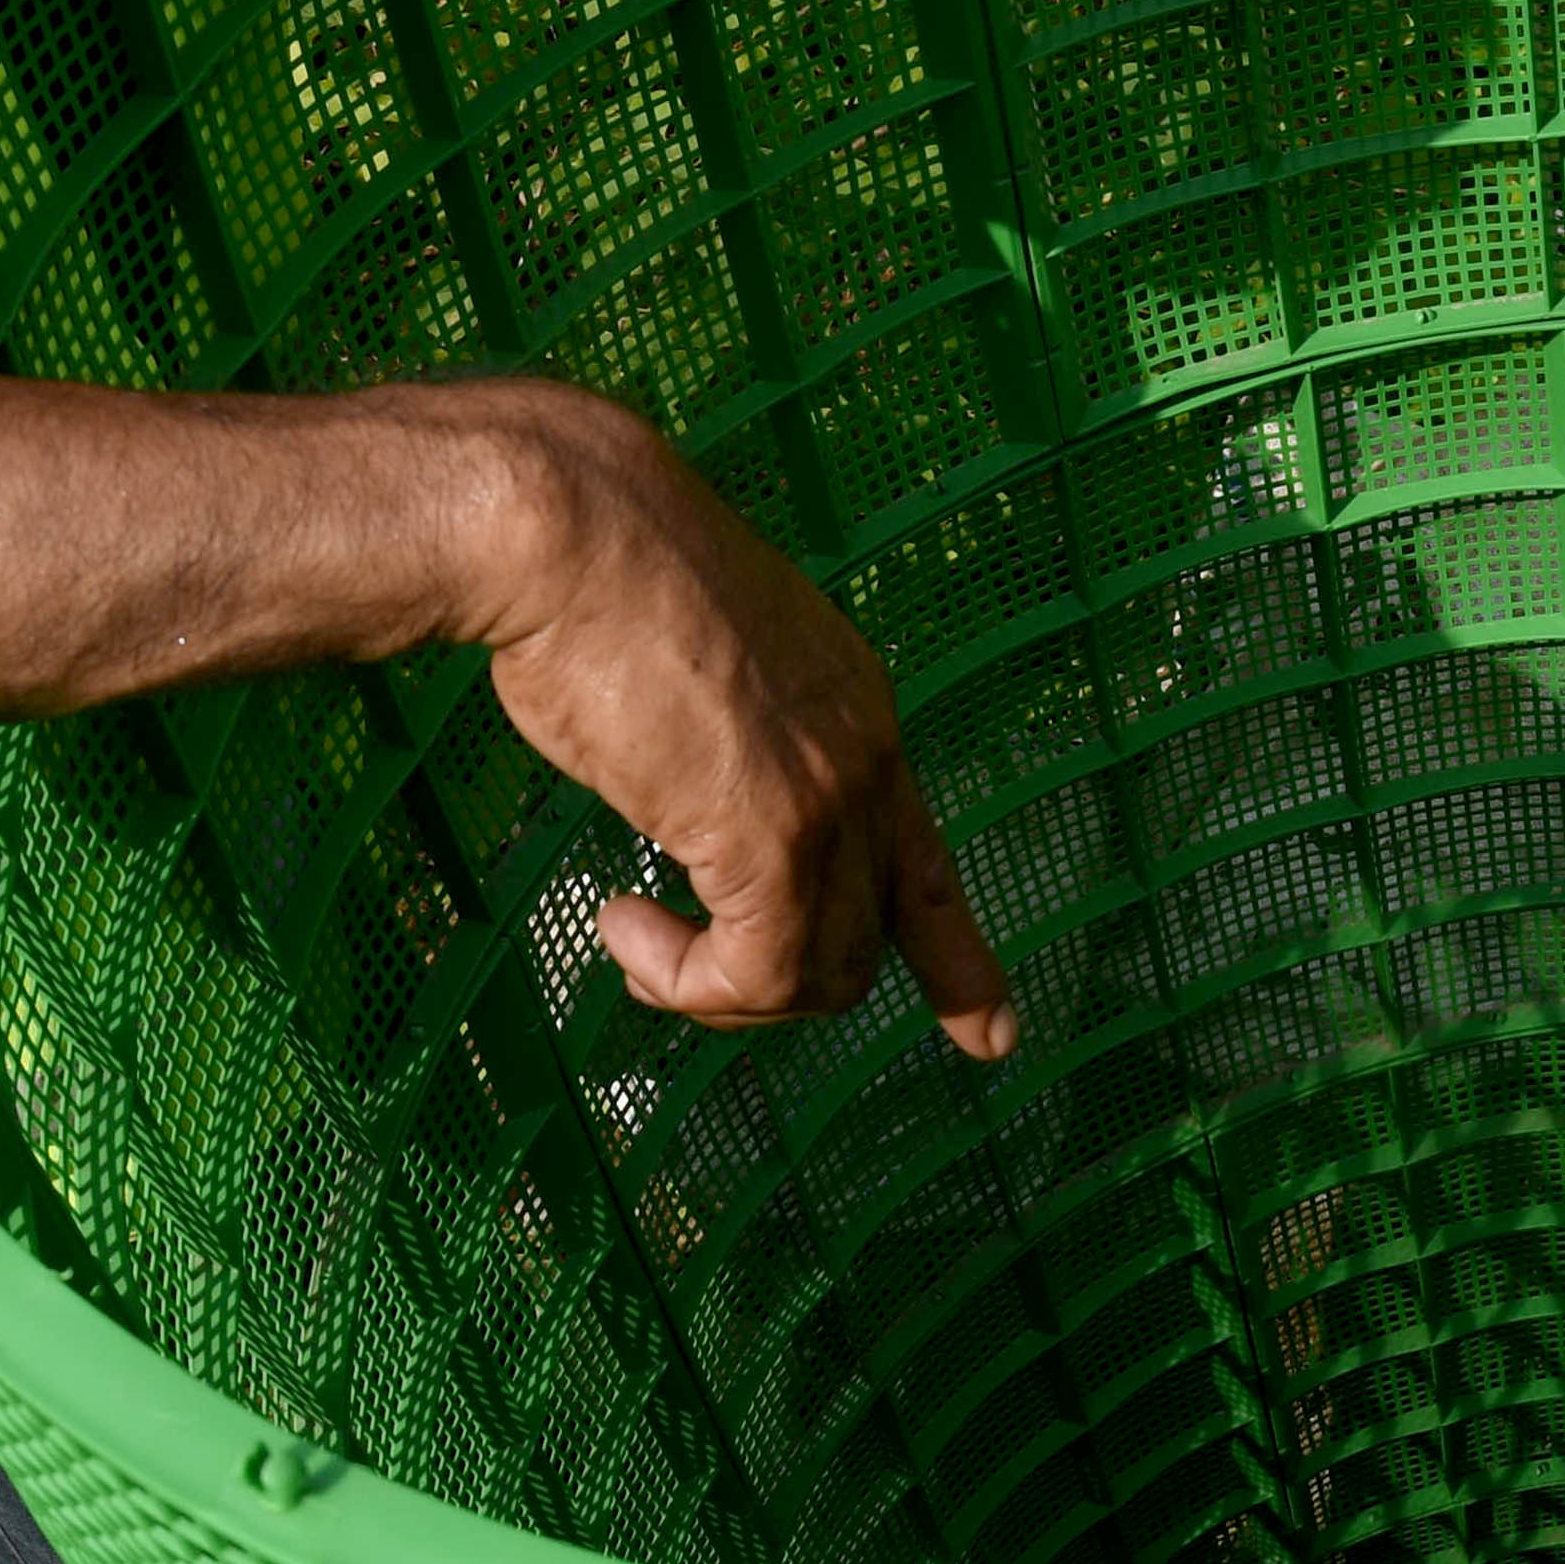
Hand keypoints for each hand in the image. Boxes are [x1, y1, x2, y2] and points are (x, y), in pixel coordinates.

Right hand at [471, 388, 1015, 1059]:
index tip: (995, 1036)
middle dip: (770, 980)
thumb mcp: (697, 671)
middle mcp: (866, 754)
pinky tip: (623, 927)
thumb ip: (725, 750)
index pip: (926, 863)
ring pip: (817, 971)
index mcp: (854, 709)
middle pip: (863, 938)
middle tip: (664, 952)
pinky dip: (690, 983)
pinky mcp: (773, 831)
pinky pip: (760, 972)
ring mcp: (830, 794)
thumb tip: (692, 803)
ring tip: (635, 939)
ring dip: (716, 987)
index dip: (958, 959)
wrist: (569, 527)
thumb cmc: (595, 582)